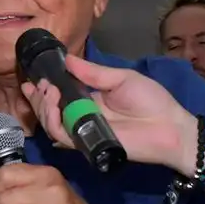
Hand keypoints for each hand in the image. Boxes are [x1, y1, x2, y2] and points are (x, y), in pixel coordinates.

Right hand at [21, 55, 198, 174]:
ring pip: (52, 123)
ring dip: (43, 107)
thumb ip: (93, 72)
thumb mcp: (121, 78)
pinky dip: (53, 121)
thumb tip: (67, 59)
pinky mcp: (87, 144)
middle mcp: (83, 116)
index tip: (35, 77)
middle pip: (50, 110)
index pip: (60, 95)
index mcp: (90, 99)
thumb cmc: (151, 100)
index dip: (45, 88)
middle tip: (39, 85)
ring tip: (49, 92)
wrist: (169, 126)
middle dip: (39, 97)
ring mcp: (84, 131)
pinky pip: (63, 136)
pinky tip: (55, 106)